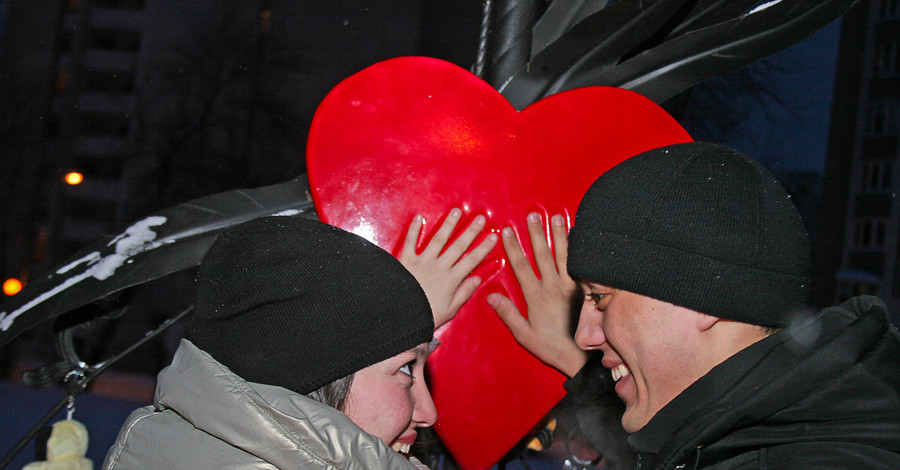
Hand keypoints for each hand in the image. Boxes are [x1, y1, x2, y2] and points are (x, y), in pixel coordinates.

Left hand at [399, 208, 498, 328]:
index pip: (472, 260)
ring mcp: (423, 261)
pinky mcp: (406, 260)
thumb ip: (464, 292)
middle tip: (481, 218)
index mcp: (451, 279)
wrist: (401, 316)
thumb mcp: (450, 309)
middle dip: (471, 231)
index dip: (484, 247)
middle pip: (459, 245)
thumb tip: (477, 279)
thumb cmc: (426, 315)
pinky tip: (419, 217)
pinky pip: (410, 242)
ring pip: (438, 239)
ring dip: (449, 224)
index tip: (493, 236)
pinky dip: (414, 229)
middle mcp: (439, 267)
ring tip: (457, 211)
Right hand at [487, 213, 586, 376]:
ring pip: (564, 255)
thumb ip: (508, 314)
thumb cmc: (551, 347)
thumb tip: (490, 296)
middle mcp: (554, 287)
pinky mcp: (585, 289)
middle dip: (536, 233)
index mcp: (537, 297)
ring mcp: (572, 286)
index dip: (513, 247)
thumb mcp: (524, 335)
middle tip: (532, 215)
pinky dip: (578, 250)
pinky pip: (580, 265)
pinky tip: (578, 238)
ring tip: (557, 217)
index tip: (506, 230)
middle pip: (543, 254)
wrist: (582, 357)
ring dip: (560, 235)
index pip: (522, 267)